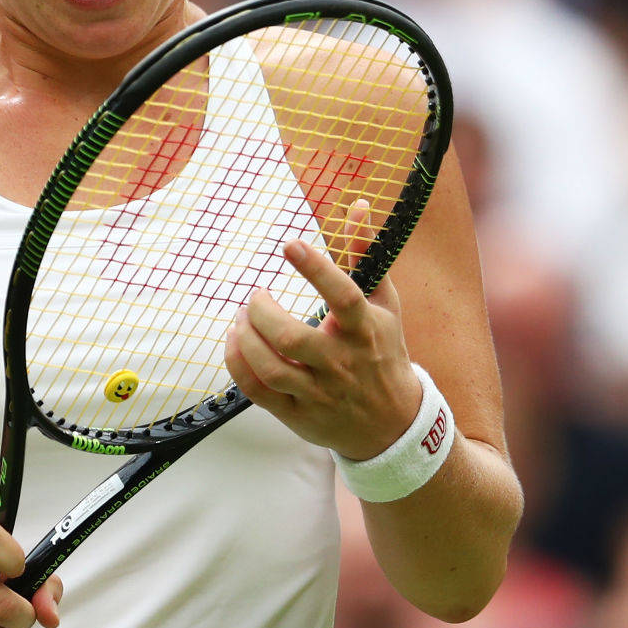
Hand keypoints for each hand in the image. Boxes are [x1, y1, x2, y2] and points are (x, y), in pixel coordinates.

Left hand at [223, 200, 422, 460]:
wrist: (392, 423)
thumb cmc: (383, 351)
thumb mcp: (384, 303)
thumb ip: (365, 254)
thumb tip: (357, 204)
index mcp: (366, 330)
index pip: (344, 296)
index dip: (317, 268)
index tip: (290, 245)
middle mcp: (342, 363)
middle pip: (291, 337)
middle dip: (262, 311)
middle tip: (256, 296)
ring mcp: (319, 392)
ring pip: (271, 367)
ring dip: (245, 338)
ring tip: (242, 318)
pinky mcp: (298, 414)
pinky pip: (257, 391)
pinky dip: (237, 364)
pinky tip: (234, 342)